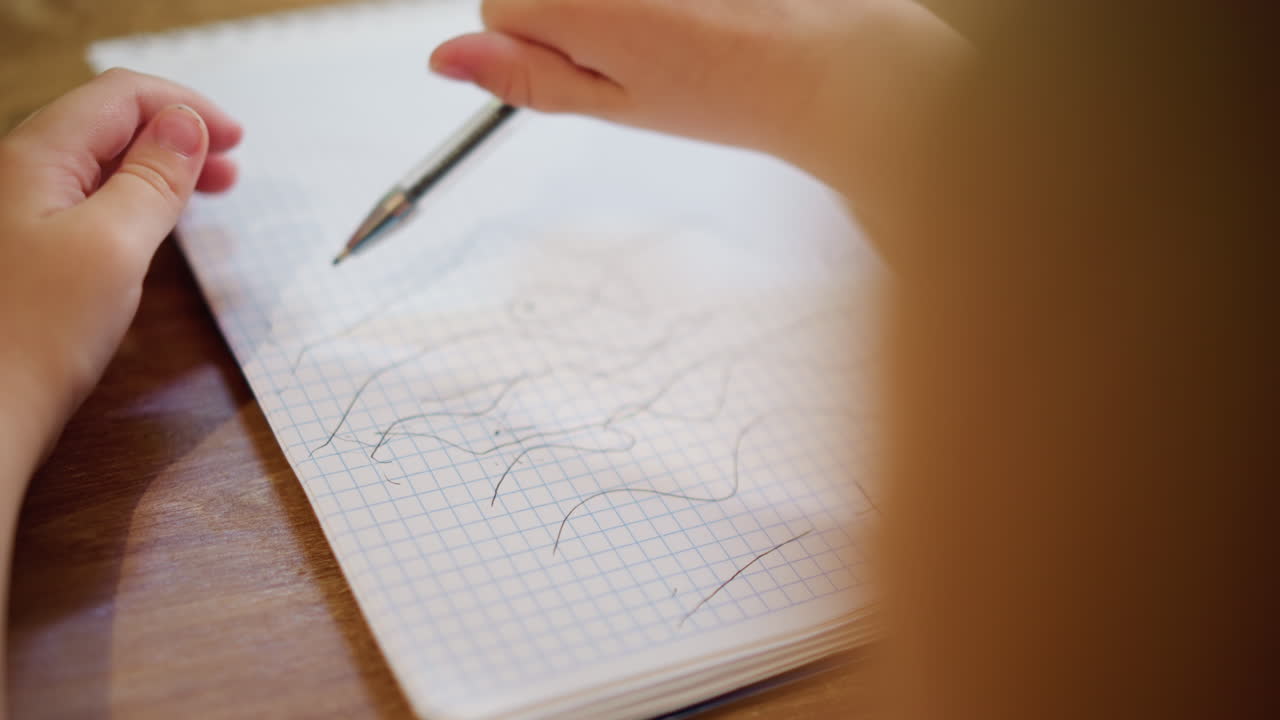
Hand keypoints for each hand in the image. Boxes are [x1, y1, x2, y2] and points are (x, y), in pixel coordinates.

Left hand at [0, 69, 241, 464]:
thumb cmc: (39, 332)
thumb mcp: (115, 244)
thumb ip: (153, 178)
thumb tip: (186, 124)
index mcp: (37, 156)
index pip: (120, 96)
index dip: (185, 106)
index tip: (238, 141)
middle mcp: (25, 174)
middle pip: (110, 124)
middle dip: (177, 135)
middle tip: (232, 169)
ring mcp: (25, 213)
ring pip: (104, 165)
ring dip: (162, 168)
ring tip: (210, 192)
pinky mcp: (33, 252)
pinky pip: (93, 202)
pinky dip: (139, 200)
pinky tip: (161, 224)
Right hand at [430, 0, 967, 217]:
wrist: (821, 60)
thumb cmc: (726, 91)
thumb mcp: (613, 101)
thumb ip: (524, 76)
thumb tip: (444, 59)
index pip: (495, 5)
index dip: (538, 47)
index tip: (597, 66)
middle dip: (570, 14)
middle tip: (641, 46)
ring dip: (609, 1)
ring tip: (673, 22)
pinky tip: (688, 8)